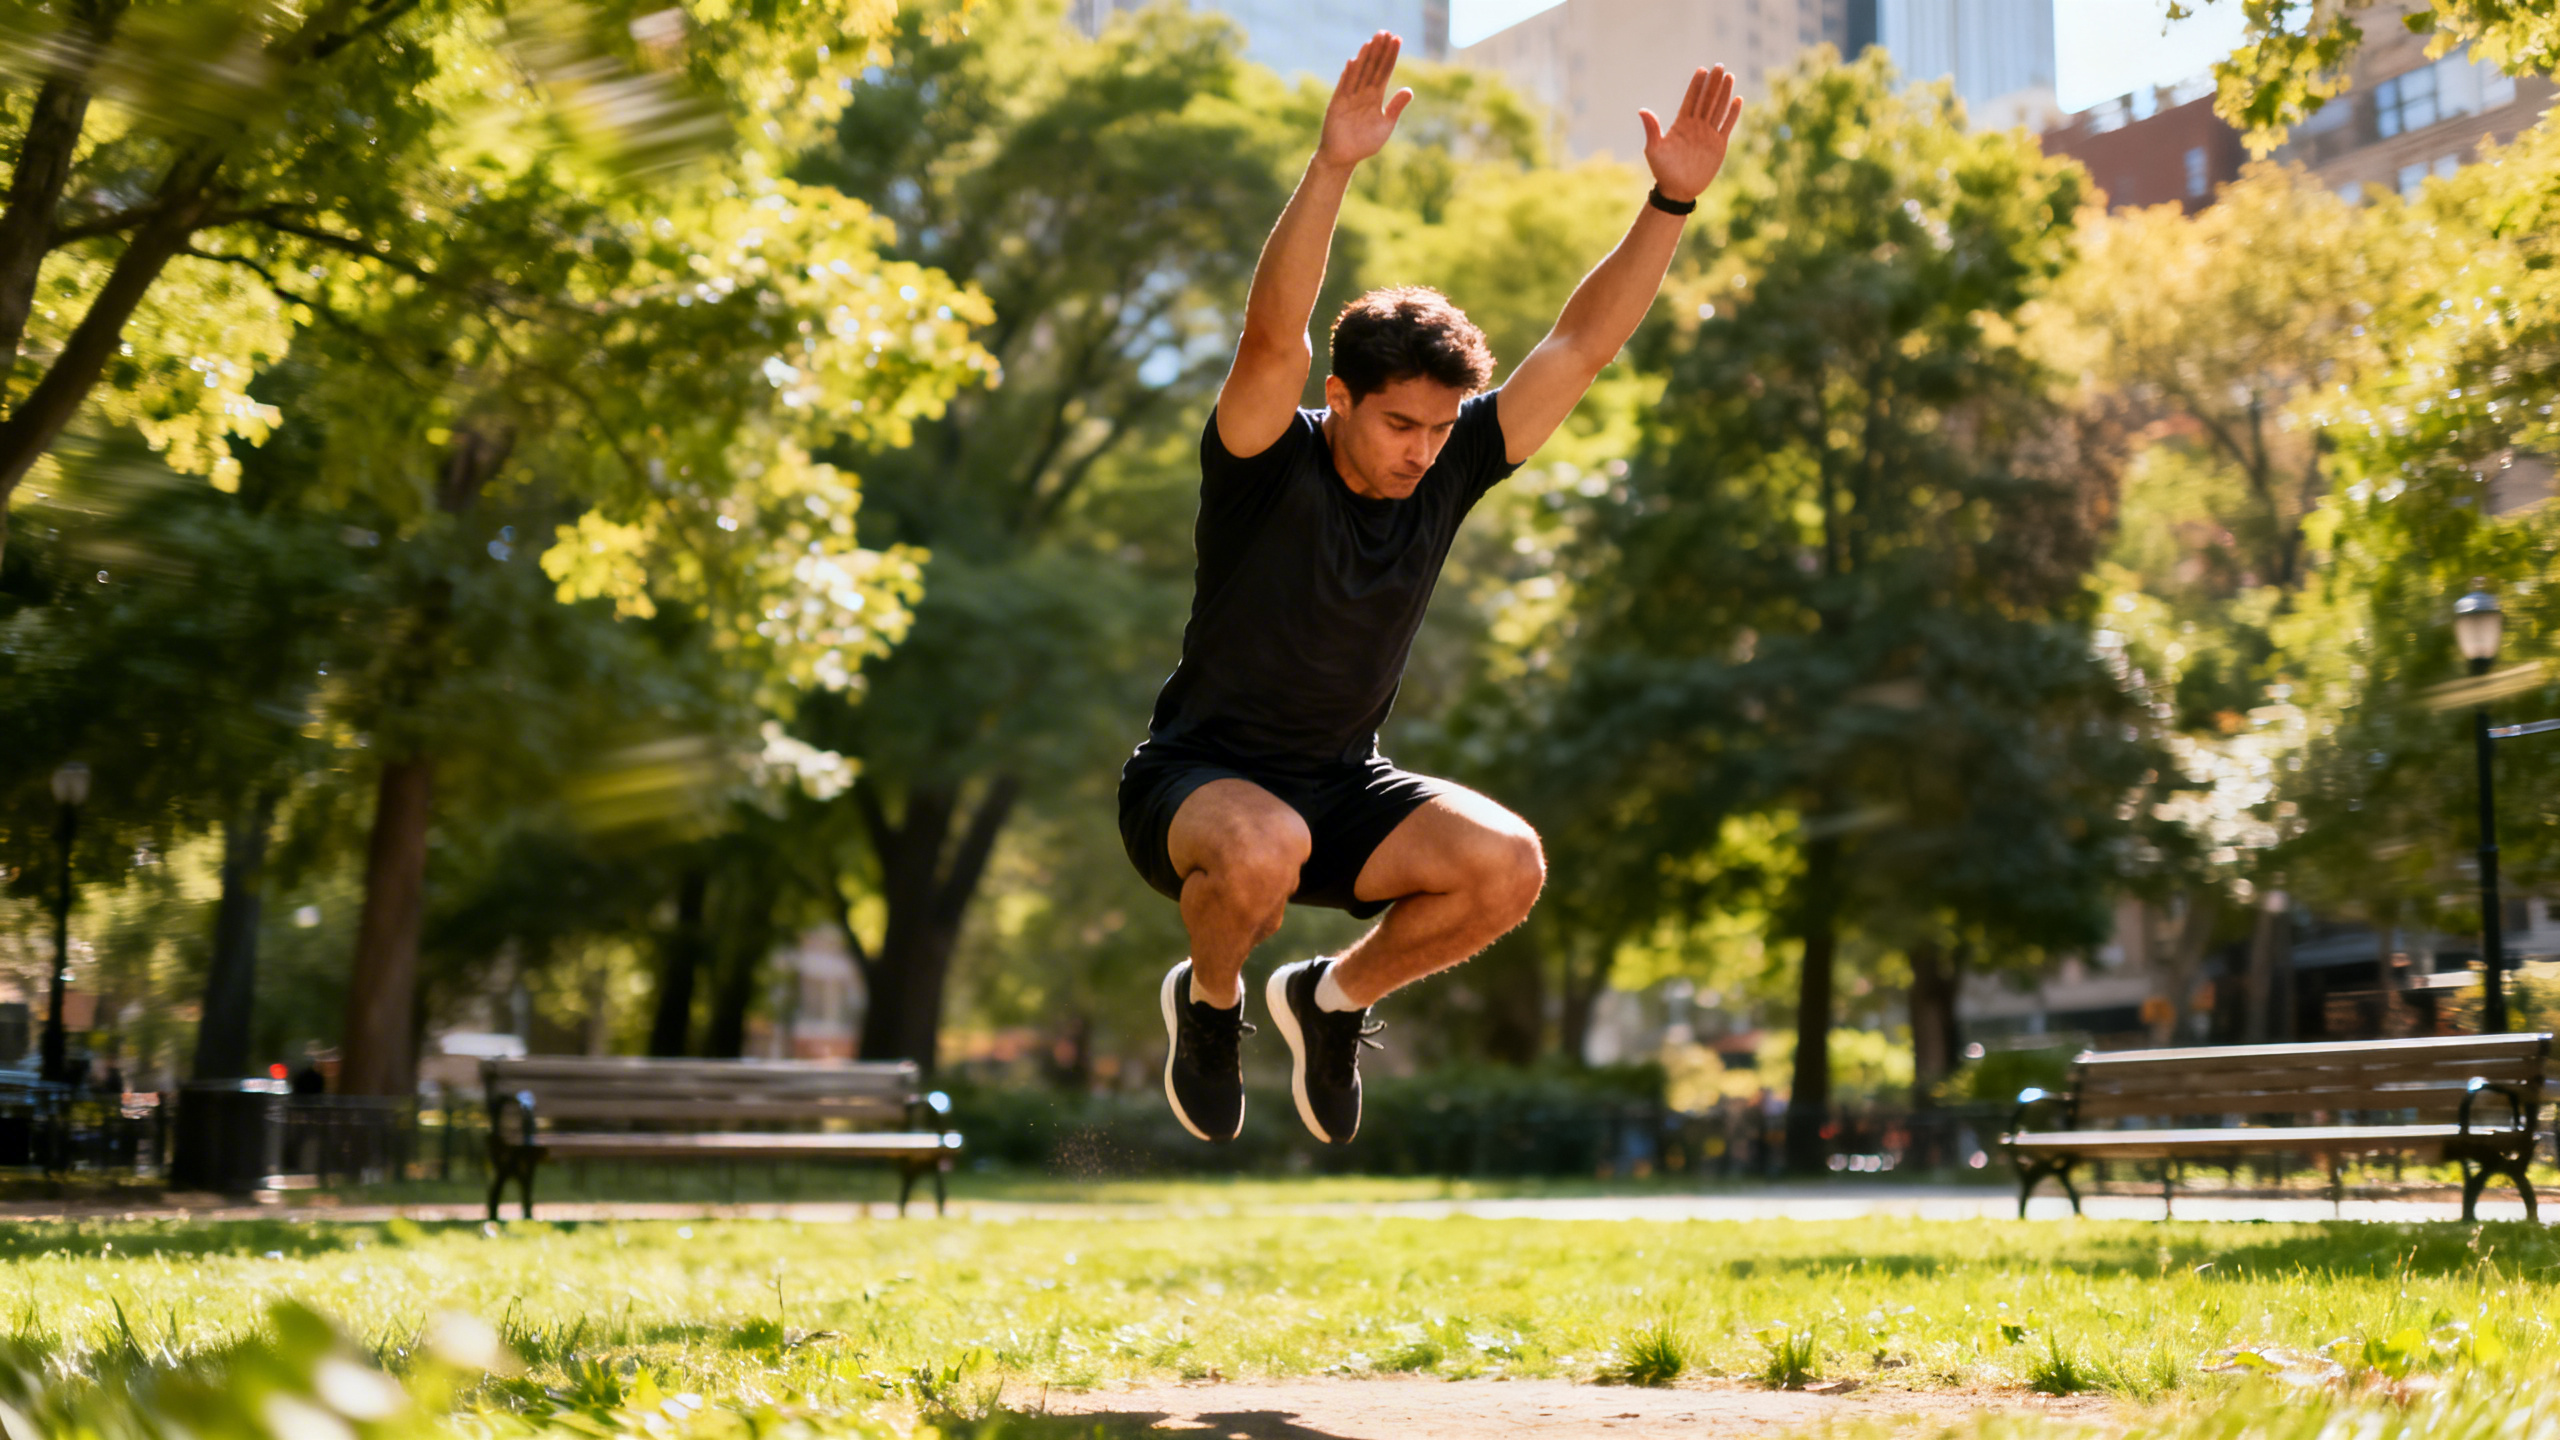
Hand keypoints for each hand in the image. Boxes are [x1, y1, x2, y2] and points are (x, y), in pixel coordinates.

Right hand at [1317, 30, 1411, 167]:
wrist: (1344, 157)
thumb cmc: (1365, 143)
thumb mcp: (1385, 124)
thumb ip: (1396, 107)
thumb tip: (1409, 90)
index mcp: (1375, 98)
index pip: (1384, 72)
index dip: (1390, 56)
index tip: (1397, 40)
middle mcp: (1362, 94)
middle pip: (1372, 67)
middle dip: (1379, 50)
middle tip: (1385, 32)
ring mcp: (1349, 97)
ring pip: (1359, 73)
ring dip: (1365, 57)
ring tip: (1372, 41)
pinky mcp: (1337, 105)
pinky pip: (1344, 87)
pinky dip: (1348, 75)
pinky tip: (1354, 61)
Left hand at [1640, 64, 1740, 203]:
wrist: (1678, 190)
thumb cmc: (1663, 171)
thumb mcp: (1654, 150)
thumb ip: (1652, 129)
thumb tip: (1642, 110)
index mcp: (1681, 124)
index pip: (1690, 99)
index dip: (1696, 85)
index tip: (1701, 70)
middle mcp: (1696, 126)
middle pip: (1706, 100)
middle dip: (1713, 83)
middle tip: (1719, 66)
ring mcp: (1708, 134)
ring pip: (1718, 108)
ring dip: (1724, 93)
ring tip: (1729, 76)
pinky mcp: (1719, 144)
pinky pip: (1727, 125)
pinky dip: (1732, 113)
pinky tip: (1737, 99)